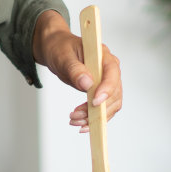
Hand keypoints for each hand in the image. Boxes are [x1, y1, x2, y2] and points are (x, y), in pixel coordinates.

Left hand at [33, 11, 123, 130]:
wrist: (56, 50)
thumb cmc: (60, 48)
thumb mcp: (63, 57)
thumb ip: (75, 69)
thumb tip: (87, 83)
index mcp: (103, 55)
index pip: (112, 74)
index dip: (106, 89)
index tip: (94, 102)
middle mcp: (109, 69)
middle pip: (114, 94)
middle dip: (97, 109)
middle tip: (77, 116)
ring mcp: (107, 81)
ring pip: (110, 105)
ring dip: (95, 117)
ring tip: (75, 120)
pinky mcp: (101, 91)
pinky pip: (103, 108)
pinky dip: (93, 118)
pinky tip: (80, 122)